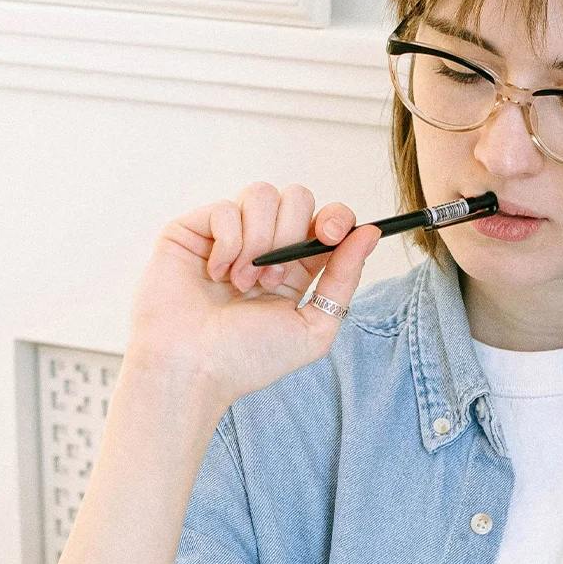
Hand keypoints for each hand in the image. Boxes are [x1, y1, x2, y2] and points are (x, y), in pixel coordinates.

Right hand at [127, 181, 379, 411]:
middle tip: (272, 279)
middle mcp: (263, 246)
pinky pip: (225, 208)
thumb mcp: (312, 328)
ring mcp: (227, 234)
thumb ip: (344, 280)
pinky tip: (215, 274)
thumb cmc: (246, 359)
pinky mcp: (194, 228)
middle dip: (290, 235)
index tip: (332, 235)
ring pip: (262, 194)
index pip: (326, 220)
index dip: (335, 218)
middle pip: (297, 197)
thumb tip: (370, 232)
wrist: (192, 369)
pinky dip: (227, 244)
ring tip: (241, 283)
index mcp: (295, 268)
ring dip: (258, 243)